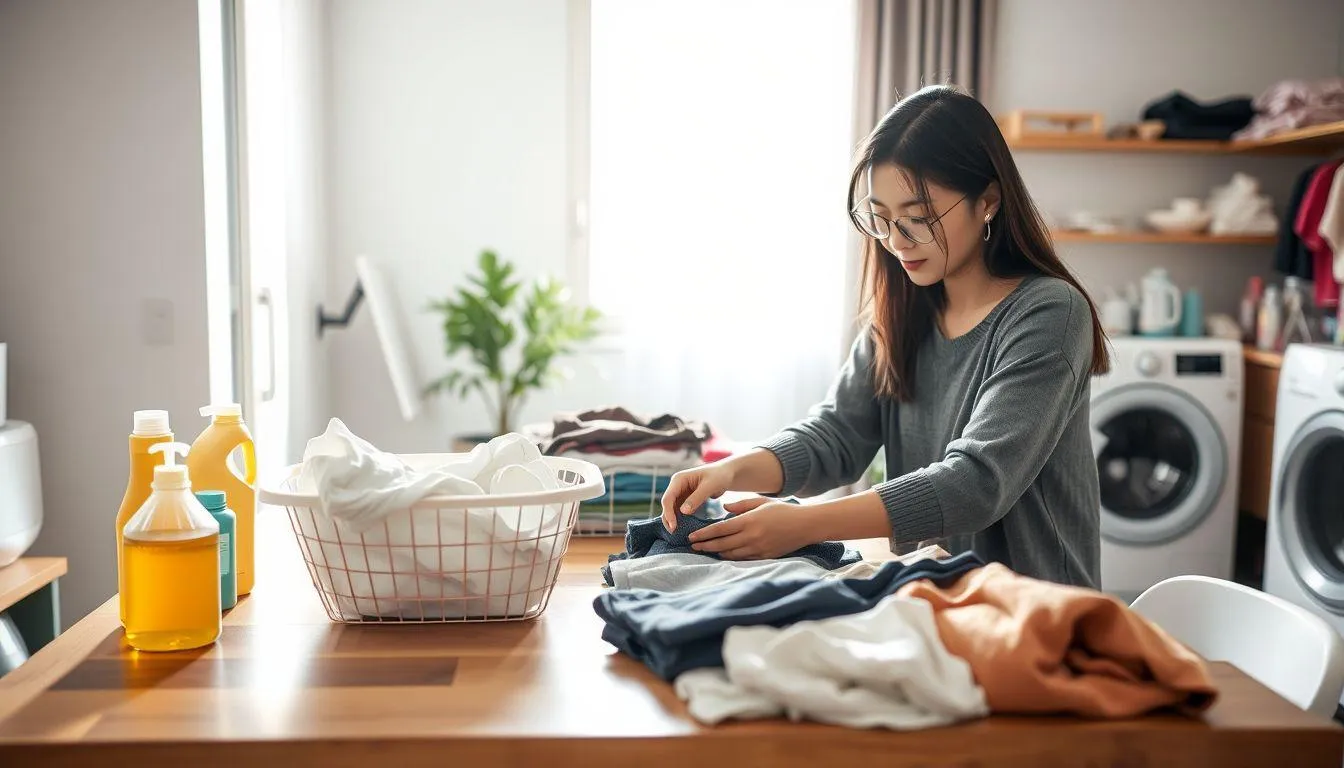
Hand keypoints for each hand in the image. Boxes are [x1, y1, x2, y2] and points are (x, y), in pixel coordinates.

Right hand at [660, 461, 736, 531]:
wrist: (726, 474)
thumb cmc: (719, 476)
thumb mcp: (709, 486)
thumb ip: (696, 498)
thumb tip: (682, 512)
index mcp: (679, 479)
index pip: (668, 498)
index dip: (668, 513)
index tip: (674, 527)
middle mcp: (676, 486)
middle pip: (667, 505)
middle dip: (668, 519)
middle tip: (673, 533)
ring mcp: (680, 493)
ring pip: (671, 509)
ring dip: (672, 520)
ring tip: (677, 534)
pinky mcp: (685, 499)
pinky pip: (679, 511)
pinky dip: (680, 519)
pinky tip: (683, 528)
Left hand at [687, 496, 817, 559]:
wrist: (806, 525)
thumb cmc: (783, 511)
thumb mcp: (761, 502)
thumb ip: (741, 505)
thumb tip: (724, 508)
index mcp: (749, 521)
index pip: (720, 529)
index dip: (704, 534)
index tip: (692, 536)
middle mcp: (751, 536)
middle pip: (722, 544)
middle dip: (705, 545)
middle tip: (692, 546)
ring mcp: (758, 548)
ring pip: (731, 554)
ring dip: (716, 553)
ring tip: (704, 550)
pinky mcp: (764, 556)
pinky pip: (742, 559)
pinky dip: (730, 557)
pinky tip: (723, 555)